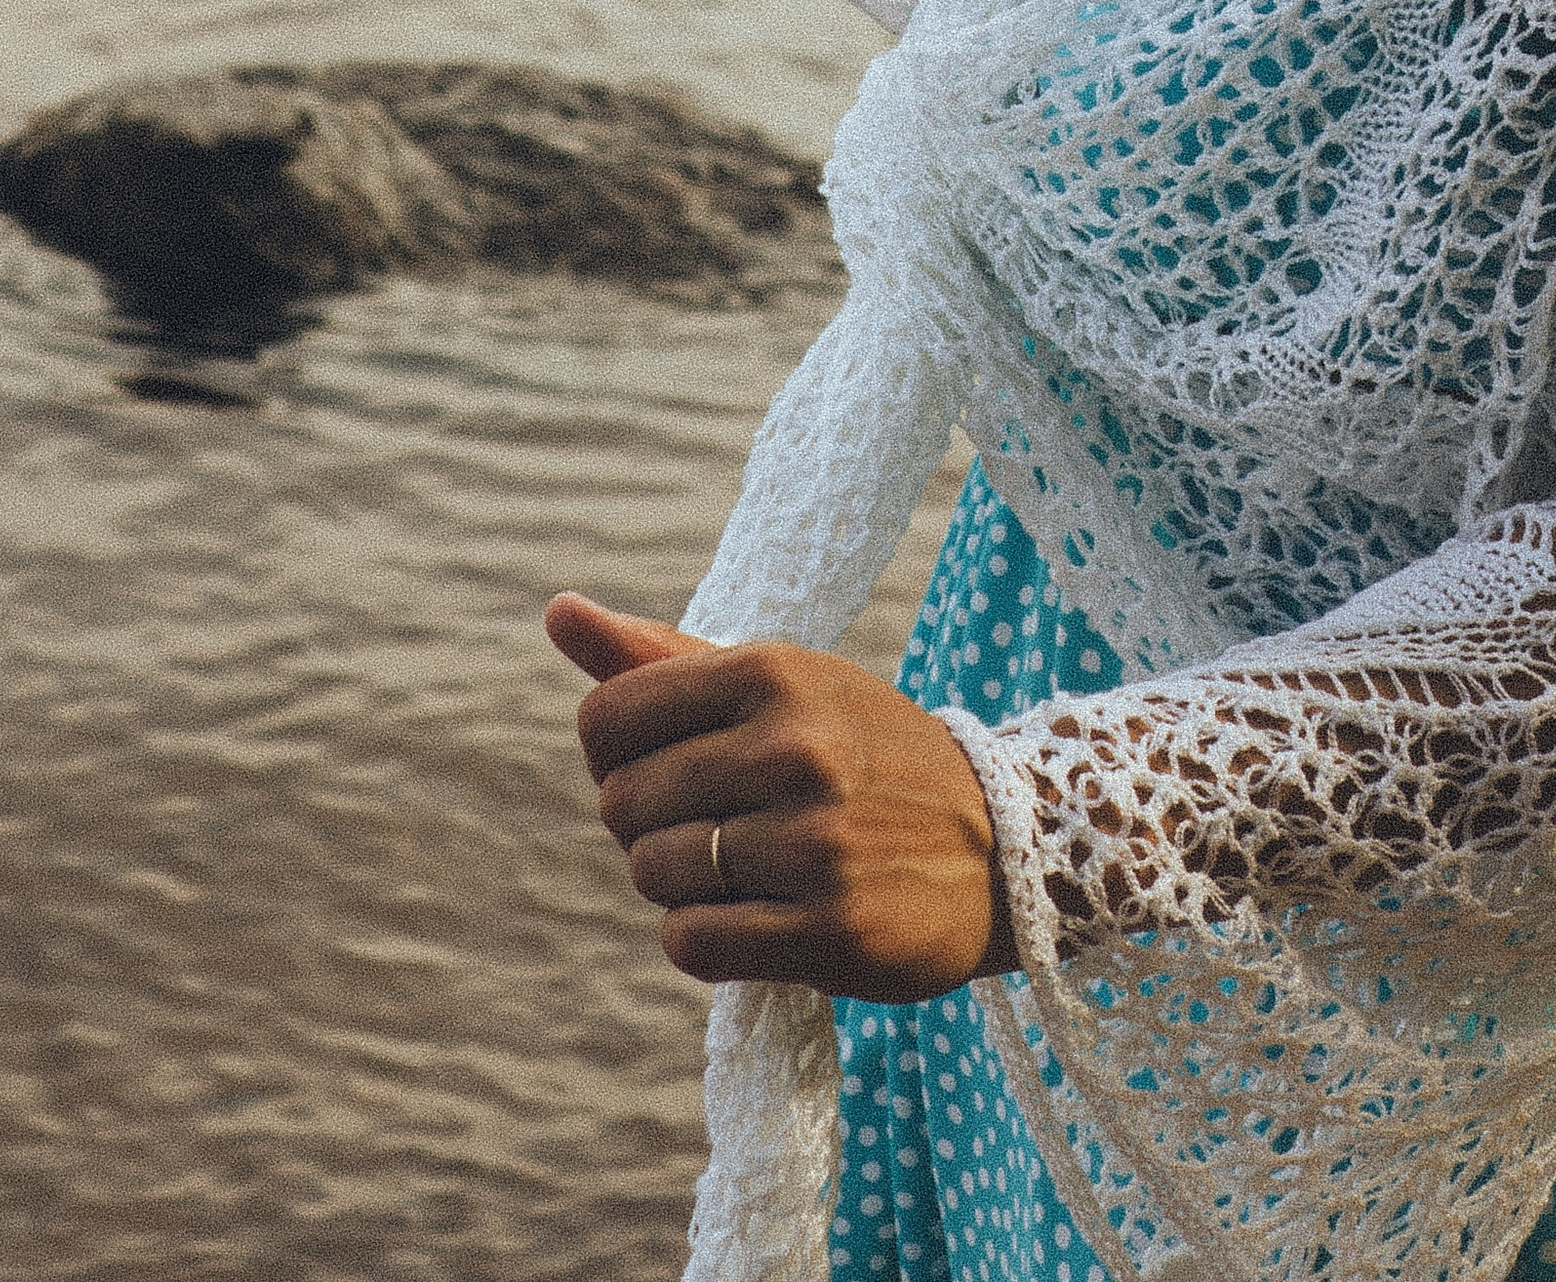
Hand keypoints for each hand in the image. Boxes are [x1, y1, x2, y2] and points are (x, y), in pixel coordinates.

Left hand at [545, 595, 1015, 999]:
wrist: (999, 843)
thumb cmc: (859, 751)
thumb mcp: (779, 684)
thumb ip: (659, 656)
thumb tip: (556, 611)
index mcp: (773, 672)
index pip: (606, 719)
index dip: (616, 754)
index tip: (669, 763)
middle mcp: (794, 749)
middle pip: (623, 805)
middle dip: (649, 825)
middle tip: (717, 822)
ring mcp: (815, 843)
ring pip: (652, 877)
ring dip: (679, 886)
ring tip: (744, 869)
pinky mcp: (831, 931)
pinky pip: (692, 944)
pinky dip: (703, 939)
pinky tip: (754, 917)